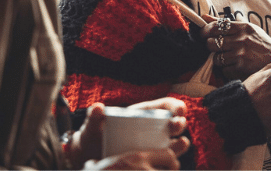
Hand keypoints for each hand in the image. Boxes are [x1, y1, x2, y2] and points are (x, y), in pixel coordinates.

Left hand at [72, 99, 189, 167]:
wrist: (89, 160)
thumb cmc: (92, 140)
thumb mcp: (92, 129)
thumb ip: (93, 119)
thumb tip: (97, 107)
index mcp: (142, 115)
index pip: (164, 106)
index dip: (175, 107)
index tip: (179, 110)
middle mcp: (152, 130)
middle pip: (173, 124)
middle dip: (179, 123)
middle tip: (177, 126)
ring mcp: (152, 147)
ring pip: (173, 143)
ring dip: (180, 143)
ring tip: (182, 143)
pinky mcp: (150, 163)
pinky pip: (165, 161)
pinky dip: (172, 161)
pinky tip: (173, 162)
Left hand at [201, 20, 270, 80]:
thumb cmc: (260, 43)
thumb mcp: (247, 28)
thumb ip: (226, 23)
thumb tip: (204, 16)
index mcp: (243, 27)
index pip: (215, 27)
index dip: (205, 31)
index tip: (204, 35)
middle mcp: (241, 40)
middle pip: (211, 43)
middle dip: (210, 46)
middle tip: (215, 47)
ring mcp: (241, 55)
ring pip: (215, 58)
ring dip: (218, 59)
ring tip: (227, 57)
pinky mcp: (241, 69)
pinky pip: (223, 70)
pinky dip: (226, 69)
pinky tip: (234, 66)